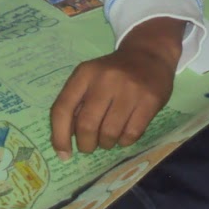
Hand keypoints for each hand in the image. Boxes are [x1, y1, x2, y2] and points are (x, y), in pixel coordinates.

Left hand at [50, 17, 184, 157]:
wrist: (149, 55)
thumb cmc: (113, 73)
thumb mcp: (89, 79)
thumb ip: (75, 105)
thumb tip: (63, 143)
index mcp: (85, 73)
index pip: (62, 109)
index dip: (59, 136)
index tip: (64, 154)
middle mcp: (106, 79)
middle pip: (86, 125)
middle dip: (86, 144)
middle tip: (90, 145)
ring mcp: (130, 89)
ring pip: (109, 133)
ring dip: (106, 144)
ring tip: (109, 138)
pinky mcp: (150, 100)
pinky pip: (131, 134)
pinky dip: (124, 141)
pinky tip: (124, 133)